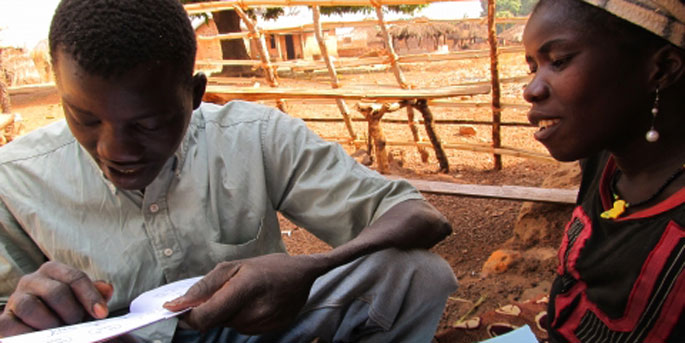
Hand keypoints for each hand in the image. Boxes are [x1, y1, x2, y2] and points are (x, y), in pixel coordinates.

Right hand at [0, 261, 112, 337]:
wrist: (37, 327)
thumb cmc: (63, 312)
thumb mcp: (81, 302)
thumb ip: (94, 295)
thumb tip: (107, 289)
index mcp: (53, 271)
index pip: (75, 278)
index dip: (90, 296)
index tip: (101, 313)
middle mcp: (32, 280)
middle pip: (56, 292)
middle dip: (71, 312)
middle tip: (77, 325)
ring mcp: (16, 299)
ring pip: (31, 307)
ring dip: (50, 324)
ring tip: (60, 332)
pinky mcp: (4, 320)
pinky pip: (10, 326)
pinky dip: (27, 333)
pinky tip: (43, 338)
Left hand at [163, 253, 320, 334]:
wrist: (302, 275)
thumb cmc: (267, 266)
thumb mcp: (233, 266)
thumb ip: (204, 287)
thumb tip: (176, 305)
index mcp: (244, 288)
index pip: (205, 317)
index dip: (187, 316)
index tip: (178, 309)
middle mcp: (255, 311)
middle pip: (216, 322)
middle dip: (213, 309)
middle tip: (226, 291)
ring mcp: (264, 324)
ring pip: (229, 325)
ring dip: (228, 313)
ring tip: (244, 296)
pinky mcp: (270, 331)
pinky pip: (243, 329)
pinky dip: (241, 318)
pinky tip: (254, 304)